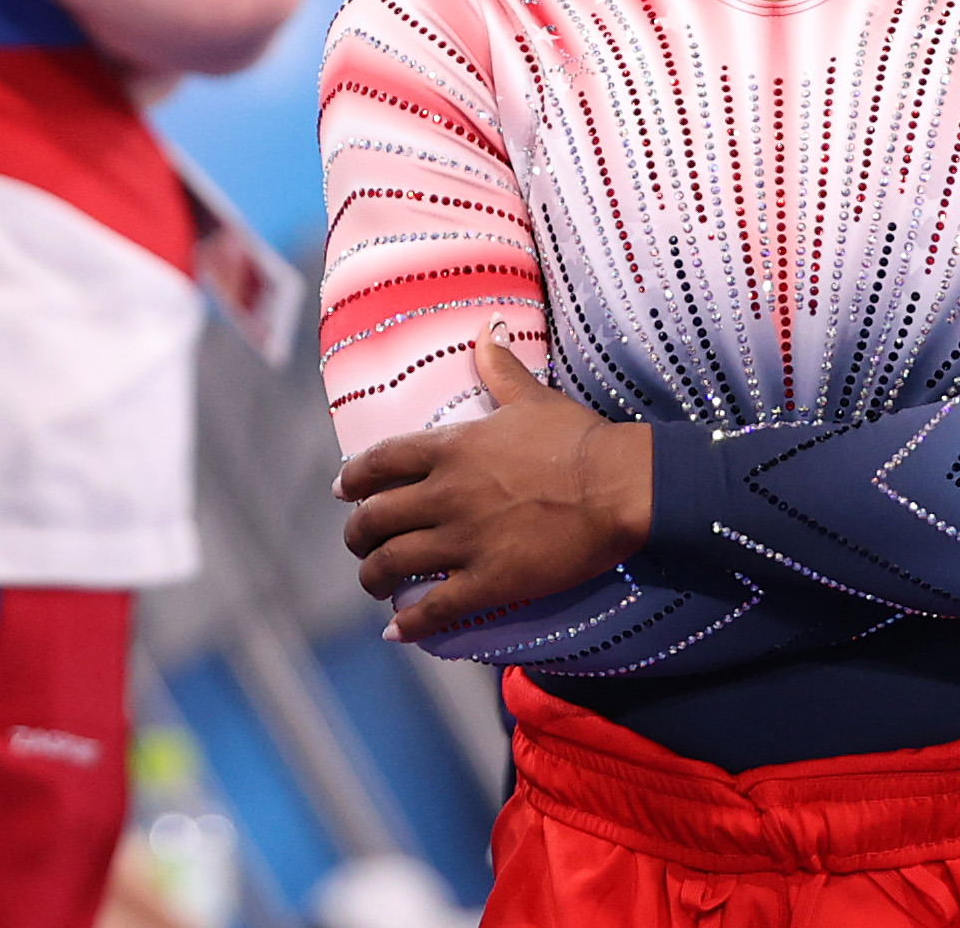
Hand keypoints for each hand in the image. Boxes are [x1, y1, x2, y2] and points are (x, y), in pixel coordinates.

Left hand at [334, 327, 650, 642]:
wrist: (616, 486)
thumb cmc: (578, 438)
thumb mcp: (532, 397)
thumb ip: (499, 366)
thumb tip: (485, 328)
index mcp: (450, 450)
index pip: (377, 464)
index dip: (351, 479)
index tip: (342, 490)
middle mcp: (444, 495)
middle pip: (373, 519)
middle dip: (357, 534)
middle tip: (359, 541)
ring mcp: (462, 541)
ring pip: (390, 565)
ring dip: (372, 576)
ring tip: (373, 582)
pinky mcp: (487, 581)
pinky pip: (432, 610)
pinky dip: (409, 624)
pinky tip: (397, 630)